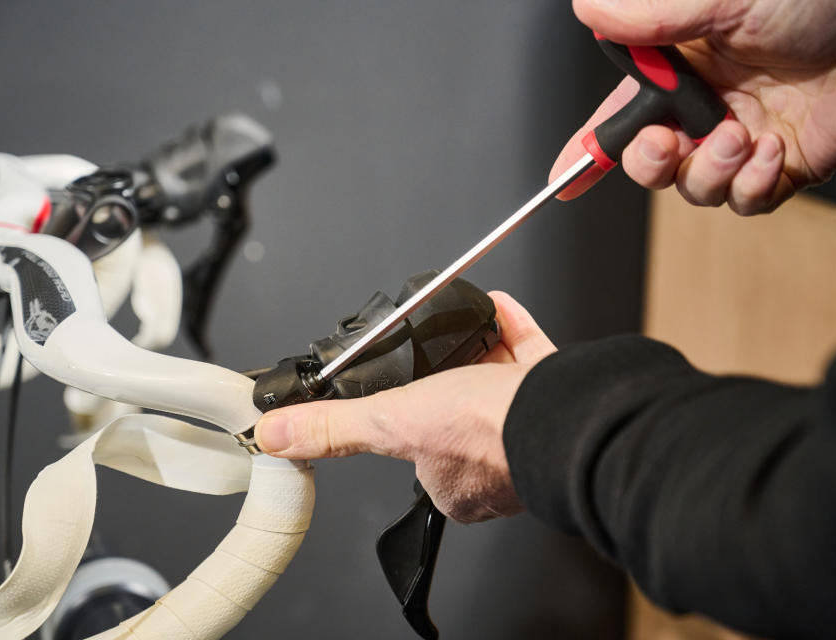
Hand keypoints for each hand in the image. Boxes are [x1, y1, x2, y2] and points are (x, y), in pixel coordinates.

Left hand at [254, 291, 555, 522]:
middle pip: (461, 416)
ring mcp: (527, 426)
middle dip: (449, 385)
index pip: (422, 453)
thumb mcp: (390, 423)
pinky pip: (531, 356)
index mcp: (455, 481)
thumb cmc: (485, 432)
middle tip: (434, 363)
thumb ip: (335, 429)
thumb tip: (277, 437)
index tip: (404, 401)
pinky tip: (496, 305)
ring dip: (478, 354)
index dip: (411, 426)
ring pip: (498, 389)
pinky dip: (512, 329)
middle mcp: (493, 460)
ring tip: (459, 328)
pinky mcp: (557, 393)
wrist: (558, 413)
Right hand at [553, 0, 835, 213]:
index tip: (564, 179)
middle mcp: (708, 103)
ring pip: (695, 187)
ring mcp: (743, 136)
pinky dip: (752, 184)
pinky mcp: (782, 164)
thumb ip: (652, 14)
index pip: (619, 113)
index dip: (588, 149)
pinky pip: (747, 200)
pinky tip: (770, 150)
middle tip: (666, 143)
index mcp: (682, 64)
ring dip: (709, 170)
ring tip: (739, 135)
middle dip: (648, 163)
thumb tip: (592, 12)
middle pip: (649, 161)